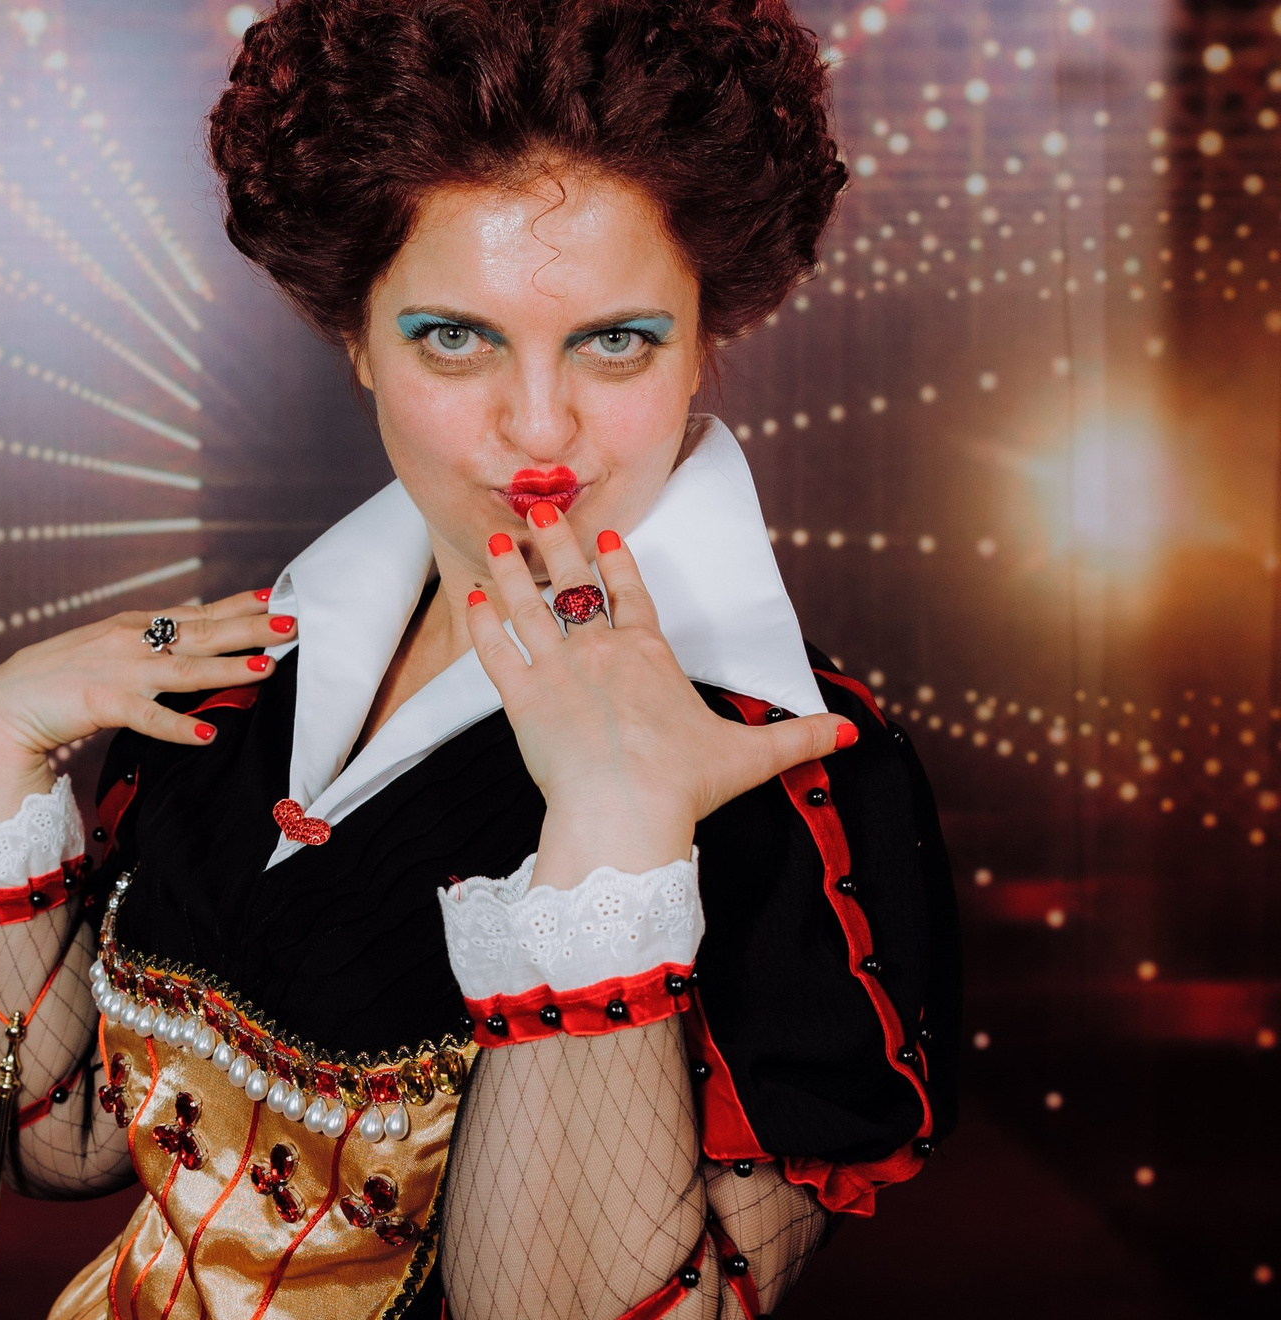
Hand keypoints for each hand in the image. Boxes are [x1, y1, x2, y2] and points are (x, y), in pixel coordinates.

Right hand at [0, 588, 292, 858]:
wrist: (2, 703)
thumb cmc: (55, 680)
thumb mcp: (105, 651)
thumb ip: (144, 645)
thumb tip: (184, 641)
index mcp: (133, 628)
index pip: (195, 612)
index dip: (237, 603)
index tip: (276, 595)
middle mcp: (132, 641)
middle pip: (202, 633)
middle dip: (249, 627)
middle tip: (293, 622)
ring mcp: (118, 671)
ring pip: (185, 669)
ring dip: (227, 667)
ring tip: (266, 667)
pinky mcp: (101, 702)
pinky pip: (147, 718)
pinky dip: (177, 726)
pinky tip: (207, 733)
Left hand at [464, 509, 848, 887]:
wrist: (625, 810)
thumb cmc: (682, 784)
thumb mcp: (749, 757)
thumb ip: (796, 739)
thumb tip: (848, 736)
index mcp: (650, 656)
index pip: (632, 597)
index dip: (617, 565)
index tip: (605, 535)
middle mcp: (601, 651)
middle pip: (575, 586)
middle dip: (557, 543)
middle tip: (540, 509)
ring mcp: (559, 670)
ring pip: (529, 608)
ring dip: (511, 570)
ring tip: (498, 537)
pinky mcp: (523, 698)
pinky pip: (497, 651)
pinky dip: (483, 624)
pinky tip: (471, 598)